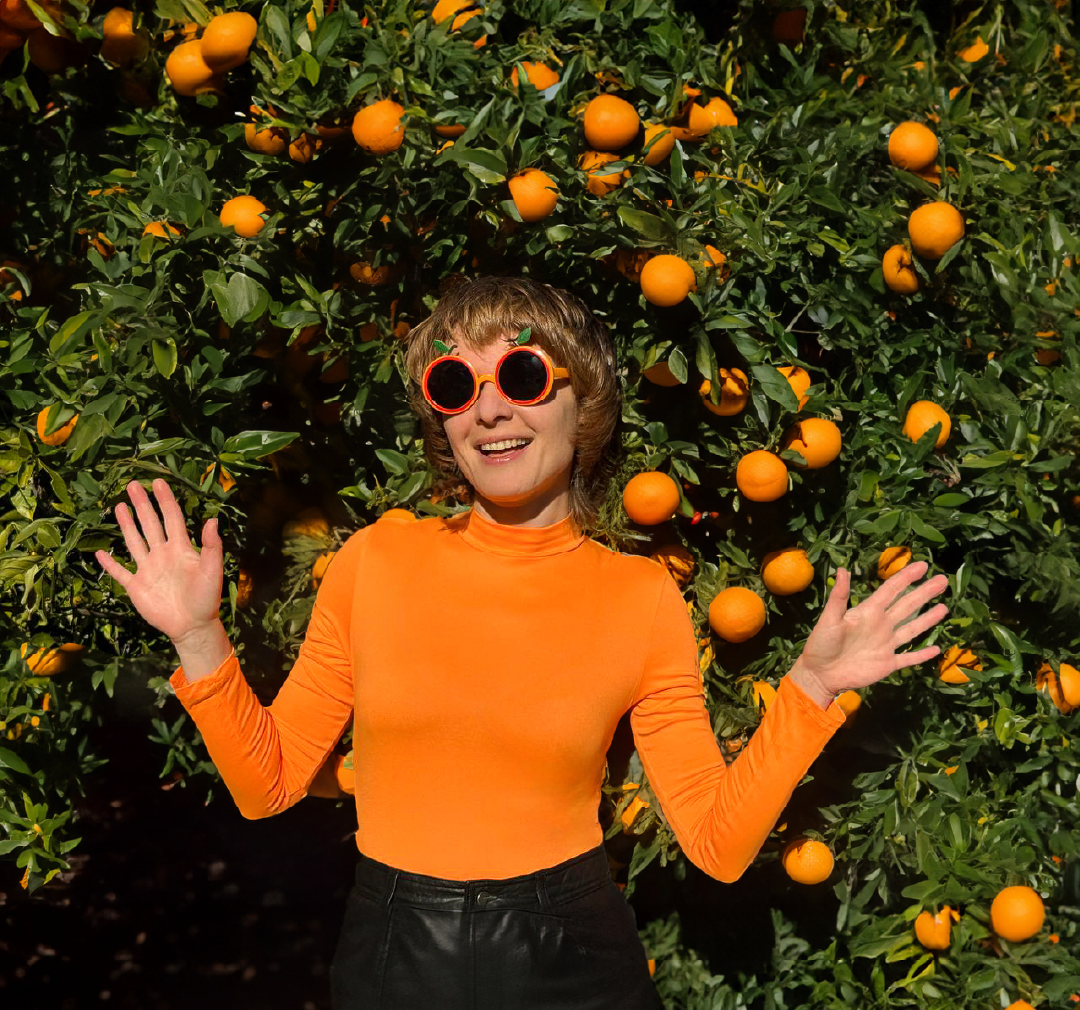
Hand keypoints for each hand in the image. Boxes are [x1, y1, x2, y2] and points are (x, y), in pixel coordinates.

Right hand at [94, 478, 223, 643]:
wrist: (193, 626)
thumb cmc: (207, 598)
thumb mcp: (212, 570)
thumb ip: (212, 546)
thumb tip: (212, 519)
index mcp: (181, 549)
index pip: (172, 518)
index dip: (165, 500)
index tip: (158, 482)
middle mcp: (163, 554)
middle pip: (150, 524)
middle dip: (143, 505)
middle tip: (133, 485)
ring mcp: (148, 569)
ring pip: (134, 541)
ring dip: (126, 525)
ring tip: (119, 506)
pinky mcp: (137, 586)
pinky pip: (120, 573)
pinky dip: (110, 564)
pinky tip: (100, 553)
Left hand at [792, 561, 949, 700]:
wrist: (819, 674)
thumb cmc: (820, 644)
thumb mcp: (829, 618)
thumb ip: (839, 597)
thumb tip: (842, 569)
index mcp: (868, 612)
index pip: (891, 590)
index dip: (906, 577)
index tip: (922, 565)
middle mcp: (880, 625)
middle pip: (907, 605)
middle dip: (924, 593)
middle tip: (943, 580)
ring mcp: (886, 645)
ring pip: (912, 629)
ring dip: (928, 619)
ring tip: (945, 607)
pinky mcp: (888, 664)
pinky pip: (909, 658)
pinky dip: (922, 655)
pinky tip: (936, 649)